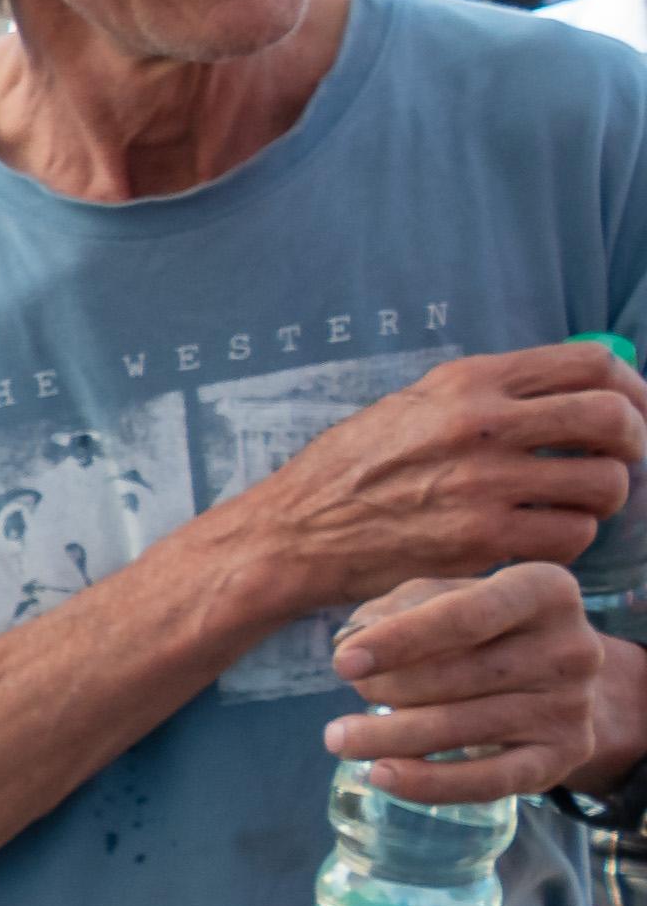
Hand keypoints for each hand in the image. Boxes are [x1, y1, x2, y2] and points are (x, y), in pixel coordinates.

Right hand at [223, 341, 642, 618]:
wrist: (292, 535)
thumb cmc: (351, 471)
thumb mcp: (412, 404)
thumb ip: (487, 394)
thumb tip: (567, 391)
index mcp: (468, 382)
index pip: (591, 364)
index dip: (634, 387)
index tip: (635, 410)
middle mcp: (480, 424)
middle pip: (612, 418)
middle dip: (634, 443)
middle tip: (620, 462)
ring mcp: (482, 484)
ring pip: (603, 485)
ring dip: (601, 500)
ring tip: (570, 506)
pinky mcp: (479, 540)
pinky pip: (570, 537)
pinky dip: (567, 541)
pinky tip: (537, 539)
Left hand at [327, 566, 646, 798]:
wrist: (555, 679)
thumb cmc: (483, 628)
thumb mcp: (446, 597)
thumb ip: (400, 608)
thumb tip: (353, 644)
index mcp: (544, 589)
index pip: (466, 615)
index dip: (400, 640)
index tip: (343, 663)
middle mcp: (571, 646)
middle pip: (459, 676)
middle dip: (389, 688)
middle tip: (354, 692)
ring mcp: (572, 705)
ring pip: (463, 728)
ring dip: (389, 737)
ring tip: (340, 739)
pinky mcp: (563, 755)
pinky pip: (488, 780)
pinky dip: (429, 783)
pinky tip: (382, 775)